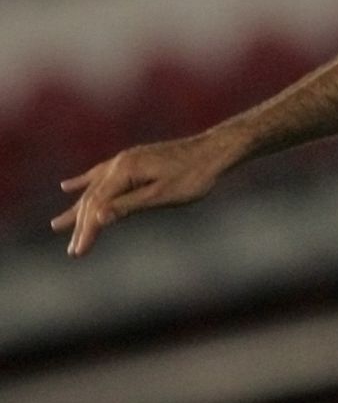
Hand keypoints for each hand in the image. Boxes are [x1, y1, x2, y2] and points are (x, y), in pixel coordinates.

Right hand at [50, 132, 237, 256]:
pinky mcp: (133, 160)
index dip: (87, 231)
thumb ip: (130, 206)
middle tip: (73, 251)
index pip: (97, 207)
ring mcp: (125, 160)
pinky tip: (67, 186)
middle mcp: (119, 163)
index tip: (78, 253)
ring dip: (78, 208)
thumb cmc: (195, 175)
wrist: (215, 149)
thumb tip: (97, 218)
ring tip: (57, 224)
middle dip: (82, 226)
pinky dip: (83, 183)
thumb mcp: (163, 195)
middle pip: (93, 199)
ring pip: (94, 188)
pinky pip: (100, 174)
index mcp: (124, 171)